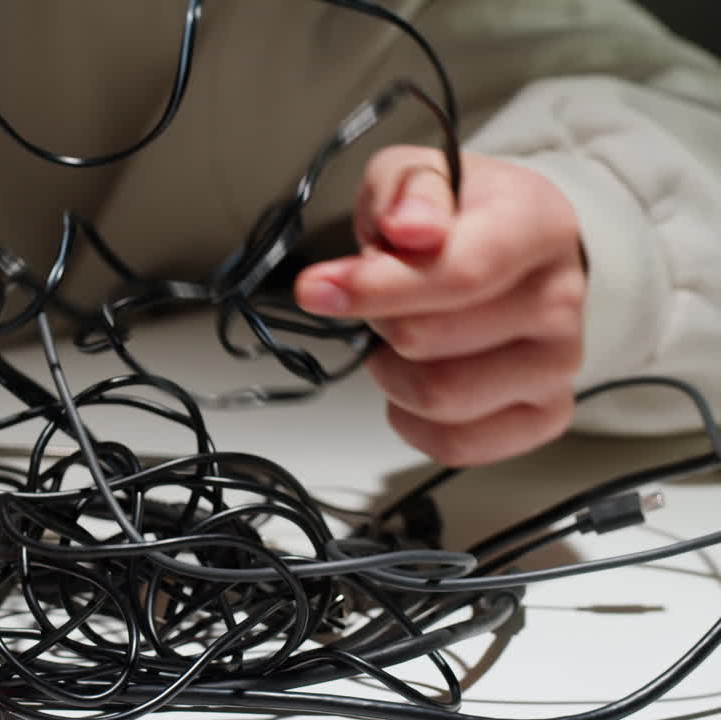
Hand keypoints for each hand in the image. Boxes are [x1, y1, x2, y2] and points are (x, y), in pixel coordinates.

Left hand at [295, 146, 585, 465]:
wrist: (522, 251)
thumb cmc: (466, 217)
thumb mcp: (421, 175)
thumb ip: (407, 191)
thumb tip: (409, 227)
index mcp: (537, 226)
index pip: (459, 272)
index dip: (377, 287)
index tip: (320, 289)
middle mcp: (558, 299)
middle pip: (429, 338)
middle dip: (379, 319)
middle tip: (381, 300)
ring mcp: (556, 364)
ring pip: (439, 397)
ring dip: (392, 371)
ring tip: (401, 339)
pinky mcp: (543, 415)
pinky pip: (457, 444)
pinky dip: (413, 420)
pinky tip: (414, 380)